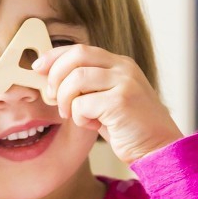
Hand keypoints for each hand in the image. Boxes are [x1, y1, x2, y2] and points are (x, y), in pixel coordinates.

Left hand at [34, 45, 183, 163]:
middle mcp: (123, 69)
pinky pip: (82, 104)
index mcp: (119, 65)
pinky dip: (79, 117)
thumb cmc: (129, 129)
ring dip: (65, 99)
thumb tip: (50, 81)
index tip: (37, 68)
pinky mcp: (121, 102)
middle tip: (52, 98)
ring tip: (71, 115)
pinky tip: (92, 125)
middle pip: (76, 56)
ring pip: (75, 79)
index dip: (54, 56)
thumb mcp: (107, 101)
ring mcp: (124, 83)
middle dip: (55, 77)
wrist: (160, 149)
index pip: (80, 49)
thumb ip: (86, 87)